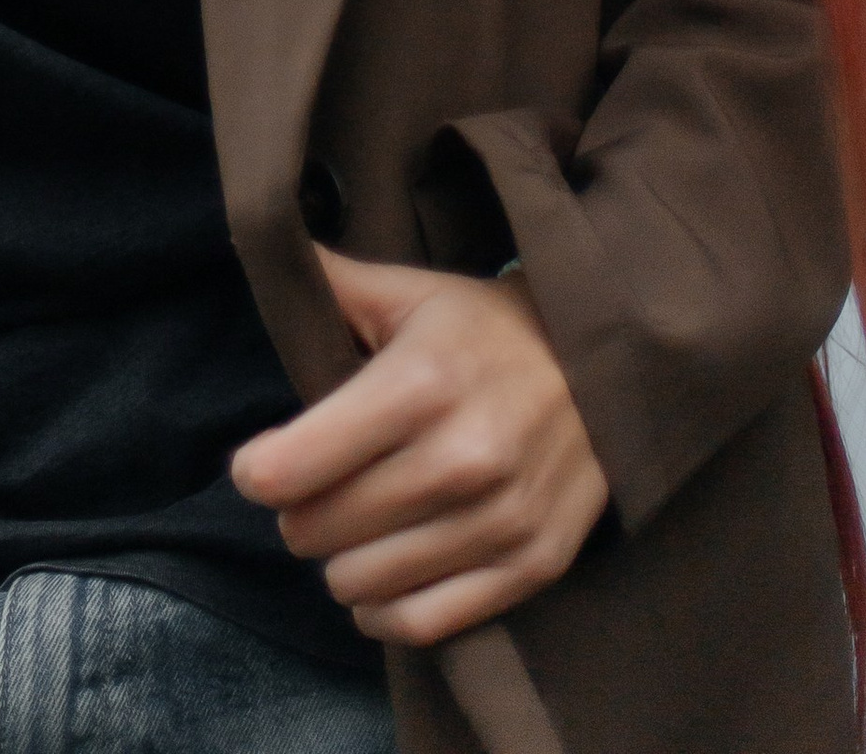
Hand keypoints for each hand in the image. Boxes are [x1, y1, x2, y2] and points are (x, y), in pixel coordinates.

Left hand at [231, 250, 607, 648]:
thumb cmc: (485, 330)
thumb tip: (262, 240)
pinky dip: (384, 611)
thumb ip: (330, 283)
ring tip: (350, 529)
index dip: (257, 472)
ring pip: (360, 583)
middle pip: (318, 529)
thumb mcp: (408, 293)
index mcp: (418, 384)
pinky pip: (423, 624)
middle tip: (313, 492)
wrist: (607, 365)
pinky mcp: (530, 566)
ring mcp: (499, 520)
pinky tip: (379, 582)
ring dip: (339, 561)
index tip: (259, 464)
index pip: (293, 468)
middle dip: (297, 513)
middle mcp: (459, 459)